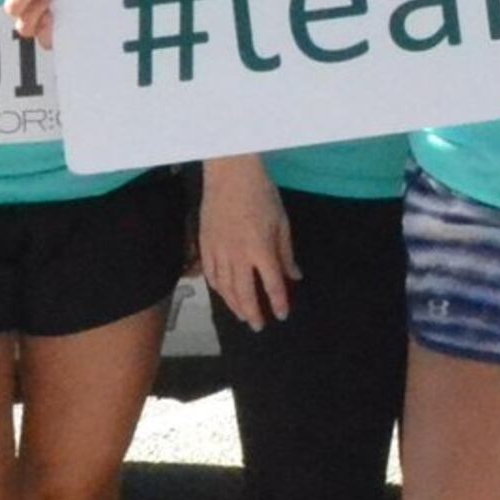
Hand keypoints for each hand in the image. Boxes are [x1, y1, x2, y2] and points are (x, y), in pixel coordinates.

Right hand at [198, 157, 299, 330]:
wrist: (230, 174)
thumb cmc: (261, 194)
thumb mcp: (281, 223)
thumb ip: (286, 253)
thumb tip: (294, 276)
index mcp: (261, 250)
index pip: (272, 285)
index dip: (278, 303)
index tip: (282, 314)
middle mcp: (238, 256)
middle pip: (245, 293)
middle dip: (253, 313)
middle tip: (258, 326)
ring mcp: (218, 251)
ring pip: (225, 288)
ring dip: (234, 305)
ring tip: (242, 315)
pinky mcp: (204, 245)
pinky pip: (210, 274)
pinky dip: (217, 289)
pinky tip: (224, 294)